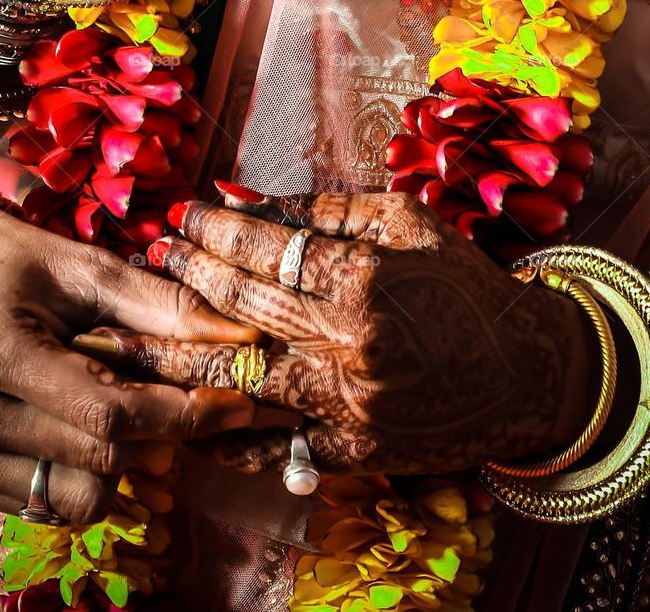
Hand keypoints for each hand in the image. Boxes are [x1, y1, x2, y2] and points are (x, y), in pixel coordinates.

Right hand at [0, 194, 258, 519]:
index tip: (236, 402)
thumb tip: (240, 340)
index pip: (108, 414)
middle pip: (100, 459)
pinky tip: (75, 419)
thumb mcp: (89, 267)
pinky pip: (48, 502)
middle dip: (158, 430)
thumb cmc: (15, 260)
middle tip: (176, 391)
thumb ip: (164, 306)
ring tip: (110, 399)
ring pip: (79, 496)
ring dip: (118, 457)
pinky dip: (81, 469)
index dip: (182, 414)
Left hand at [86, 190, 594, 475]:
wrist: (525, 373)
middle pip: (241, 310)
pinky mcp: (354, 453)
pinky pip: (273, 445)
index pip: (267, 248)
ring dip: (174, 359)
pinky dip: (226, 432)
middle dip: (186, 276)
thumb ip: (325, 208)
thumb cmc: (462, 284)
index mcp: (367, 278)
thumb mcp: (406, 222)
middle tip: (152, 254)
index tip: (182, 214)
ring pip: (238, 382)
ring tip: (124, 337)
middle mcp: (352, 345)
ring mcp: (349, 407)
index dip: (215, 228)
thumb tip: (243, 197)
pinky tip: (180, 417)